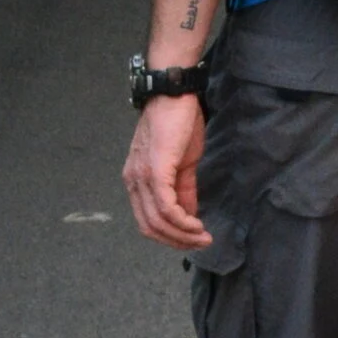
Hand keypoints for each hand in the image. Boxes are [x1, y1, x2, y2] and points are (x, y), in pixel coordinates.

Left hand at [123, 92, 209, 247]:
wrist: (175, 94)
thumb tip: (189, 216)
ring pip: (157, 222)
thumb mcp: (183, 163)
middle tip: (201, 242)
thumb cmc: (179, 123)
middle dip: (177, 241)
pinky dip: (182, 221)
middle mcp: (133, 183)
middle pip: (150, 227)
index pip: (147, 220)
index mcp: (137, 181)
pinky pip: (165, 208)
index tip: (194, 238)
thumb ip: (184, 190)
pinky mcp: (154, 171)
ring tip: (203, 237)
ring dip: (182, 235)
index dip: (170, 235)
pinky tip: (196, 224)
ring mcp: (141, 178)